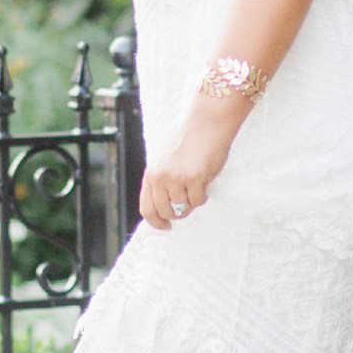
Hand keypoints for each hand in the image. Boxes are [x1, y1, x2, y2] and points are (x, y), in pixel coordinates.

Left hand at [140, 104, 237, 229]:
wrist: (206, 126)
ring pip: (183, 207)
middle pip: (165, 212)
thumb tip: (164, 210)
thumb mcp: (164, 161)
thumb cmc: (188, 143)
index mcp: (151, 173)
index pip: (146, 208)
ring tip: (197, 184)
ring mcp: (176, 178)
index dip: (156, 222)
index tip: (166, 226)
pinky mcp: (194, 178)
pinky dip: (203, 196)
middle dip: (178, 214)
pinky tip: (204, 181)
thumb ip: (160, 182)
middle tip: (188, 205)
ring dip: (192, 201)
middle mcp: (160, 177)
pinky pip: (198, 201)